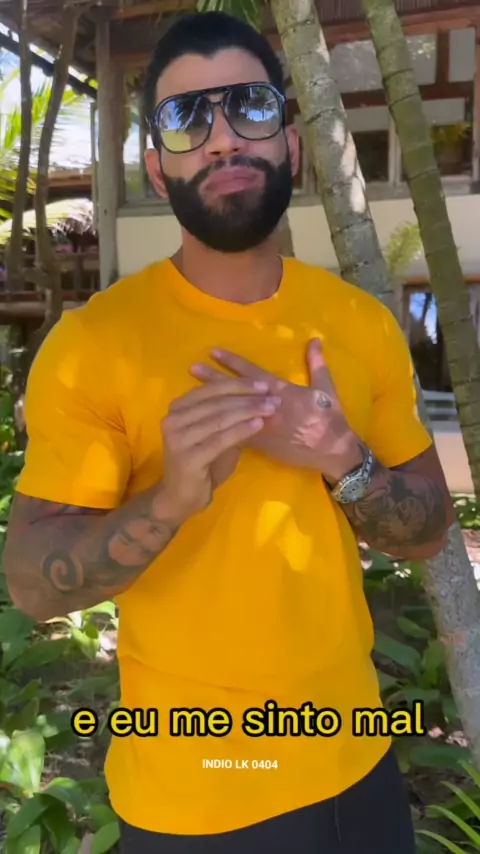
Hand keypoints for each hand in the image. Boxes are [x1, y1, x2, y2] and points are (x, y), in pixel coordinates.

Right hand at [160, 378, 280, 519]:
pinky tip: (258, 425)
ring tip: (270, 409)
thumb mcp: (215, 435)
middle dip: (247, 398)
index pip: (211, 389)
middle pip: (216, 401)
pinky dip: (241, 430)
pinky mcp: (187, 457)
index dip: (238, 385)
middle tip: (273, 398)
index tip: (264, 385)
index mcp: (178, 408)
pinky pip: (220, 439)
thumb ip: (229, 417)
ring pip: (219, 418)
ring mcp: (178, 438)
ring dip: (248, 411)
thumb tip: (260, 401)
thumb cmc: (202, 464)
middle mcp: (173, 419)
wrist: (181, 497)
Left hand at [190, 339, 363, 481]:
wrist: (331, 452)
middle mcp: (267, 409)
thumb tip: (314, 340)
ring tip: (191, 395)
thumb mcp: (326, 389)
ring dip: (211, 403)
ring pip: (231, 413)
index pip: (252, 374)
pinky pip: (236, 434)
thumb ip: (317, 364)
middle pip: (235, 392)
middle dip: (213, 380)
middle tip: (193, 368)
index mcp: (282, 393)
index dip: (232, 362)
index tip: (213, 352)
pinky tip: (204, 423)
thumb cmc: (330, 419)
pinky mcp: (260, 445)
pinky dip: (221, 427)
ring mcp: (261, 428)